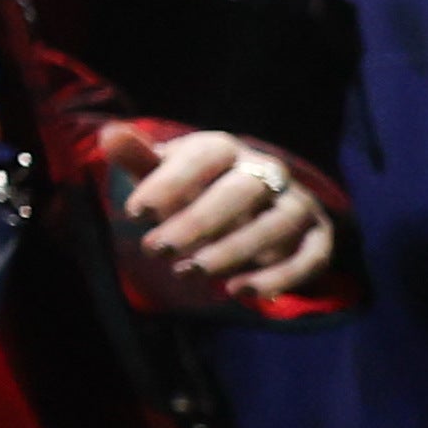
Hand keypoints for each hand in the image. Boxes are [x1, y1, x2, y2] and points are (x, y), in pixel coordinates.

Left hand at [118, 129, 335, 304]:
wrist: (253, 206)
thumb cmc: (194, 189)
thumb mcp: (165, 174)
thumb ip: (140, 159)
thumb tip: (109, 134)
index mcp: (226, 150)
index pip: (204, 157)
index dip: (170, 181)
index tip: (134, 211)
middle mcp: (268, 172)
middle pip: (241, 191)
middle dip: (197, 222)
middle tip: (156, 250)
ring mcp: (297, 205)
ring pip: (274, 225)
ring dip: (233, 251)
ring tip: (191, 273)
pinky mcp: (317, 238)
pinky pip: (308, 257)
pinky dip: (279, 277)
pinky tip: (240, 293)